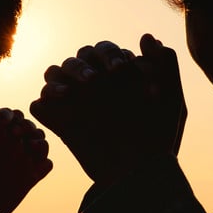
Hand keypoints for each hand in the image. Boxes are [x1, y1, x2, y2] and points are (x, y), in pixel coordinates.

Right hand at [30, 34, 185, 184]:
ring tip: (78, 89)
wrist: (141, 175)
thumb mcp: (173, 101)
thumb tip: (146, 37)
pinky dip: (45, 98)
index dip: (112, 56)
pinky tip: (63, 100)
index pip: (104, 51)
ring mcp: (75, 104)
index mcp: (119, 78)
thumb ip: (165, 64)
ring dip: (64, 74)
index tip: (123, 72)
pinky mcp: (60, 124)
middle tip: (98, 80)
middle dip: (86, 64)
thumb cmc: (160, 140)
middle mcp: (95, 87)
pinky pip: (40, 104)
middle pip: (78, 58)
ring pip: (55, 73)